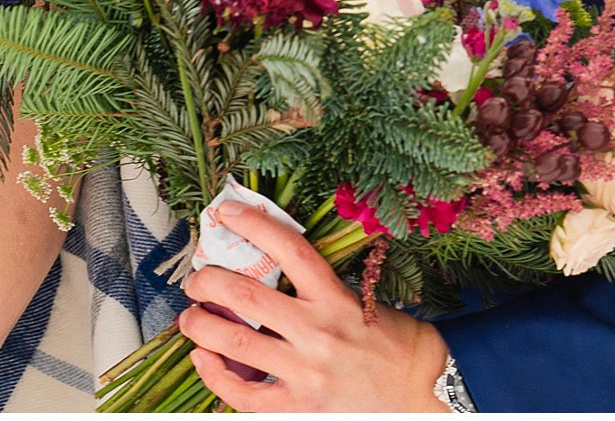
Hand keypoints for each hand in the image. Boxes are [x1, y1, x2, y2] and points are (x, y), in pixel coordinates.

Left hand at [179, 201, 447, 410]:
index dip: (252, 225)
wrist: (425, 396)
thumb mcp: (366, 302)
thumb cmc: (398, 347)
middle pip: (246, 297)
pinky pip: (243, 394)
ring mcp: (306, 372)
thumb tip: (276, 270)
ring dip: (201, 326)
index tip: (225, 212)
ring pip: (235, 344)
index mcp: (336, 299)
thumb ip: (324, 289)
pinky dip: (215, 376)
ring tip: (190, 317)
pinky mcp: (299, 407)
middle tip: (196, 278)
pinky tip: (204, 360)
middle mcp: (318, 332)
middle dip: (208, 281)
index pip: (289, 249)